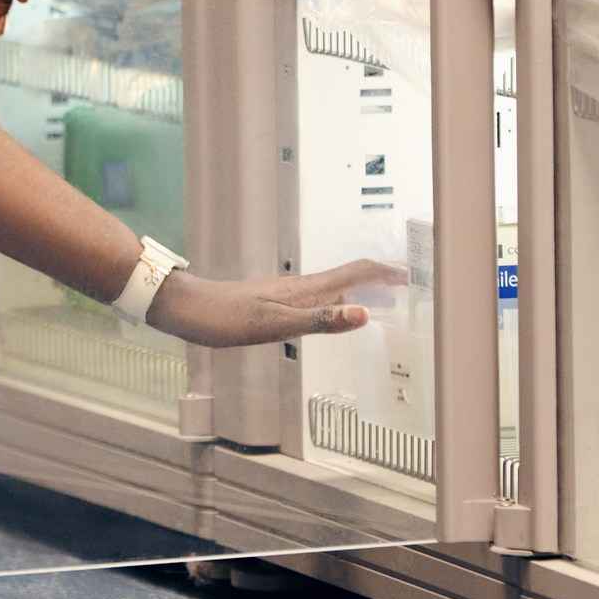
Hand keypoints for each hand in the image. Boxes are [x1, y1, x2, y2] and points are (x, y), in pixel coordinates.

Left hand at [143, 261, 407, 347]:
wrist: (185, 308)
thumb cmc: (224, 318)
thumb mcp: (274, 325)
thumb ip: (319, 320)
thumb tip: (364, 312)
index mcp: (304, 290)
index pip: (355, 273)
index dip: (385, 272)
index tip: (412, 274)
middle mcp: (298, 286)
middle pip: (348, 275)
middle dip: (379, 276)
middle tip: (406, 284)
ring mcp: (285, 292)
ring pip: (332, 284)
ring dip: (360, 286)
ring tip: (380, 295)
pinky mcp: (271, 300)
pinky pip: (315, 296)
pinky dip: (335, 298)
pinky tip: (329, 309)